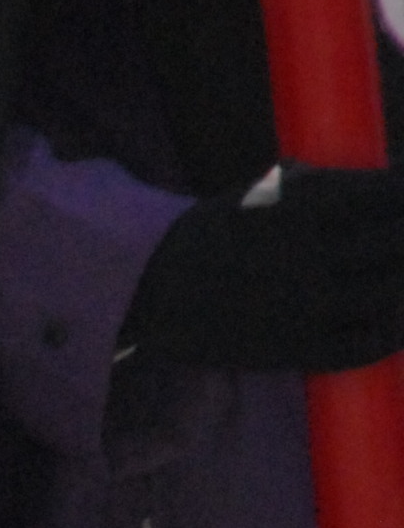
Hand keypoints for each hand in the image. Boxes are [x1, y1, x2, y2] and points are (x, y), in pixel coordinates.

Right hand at [124, 165, 403, 375]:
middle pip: (399, 242)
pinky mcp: (295, 348)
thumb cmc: (209, 233)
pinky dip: (391, 334)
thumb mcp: (259, 192)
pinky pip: (363, 345)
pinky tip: (395, 323)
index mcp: (305, 208)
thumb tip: (380, 180)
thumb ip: (318, 184)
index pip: (391, 195)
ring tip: (398, 278)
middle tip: (399, 241)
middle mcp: (311, 255)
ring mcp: (306, 306)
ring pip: (392, 294)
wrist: (148, 290)